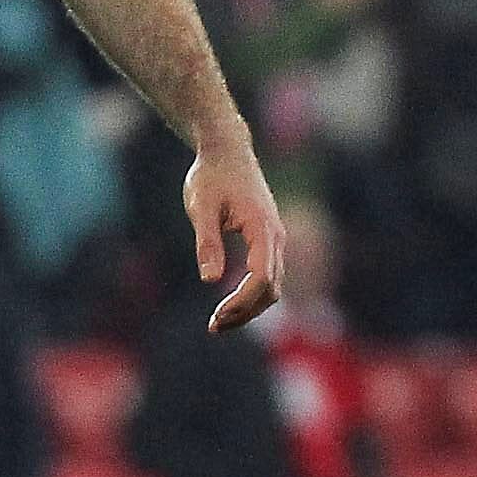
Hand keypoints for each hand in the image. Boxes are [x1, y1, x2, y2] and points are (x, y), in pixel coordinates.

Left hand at [183, 135, 286, 333]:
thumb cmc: (212, 175)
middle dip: (246, 312)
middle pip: (272, 289)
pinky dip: (252, 295)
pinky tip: (230, 304)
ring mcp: (275, 238)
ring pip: (273, 286)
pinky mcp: (269, 239)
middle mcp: (276, 236)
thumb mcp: (201, 206)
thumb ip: (207, 242)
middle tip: (214, 326)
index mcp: (262, 228)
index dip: (242, 302)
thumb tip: (210, 280)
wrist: (227, 150)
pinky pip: (268, 276)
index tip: (216, 316)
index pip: (262, 278)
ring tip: (219, 322)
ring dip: (250, 308)